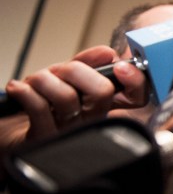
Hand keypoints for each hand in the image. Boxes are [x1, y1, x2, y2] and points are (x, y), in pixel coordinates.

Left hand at [2, 46, 146, 151]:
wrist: (15, 132)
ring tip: (34, 81)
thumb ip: (88, 64)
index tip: (119, 66)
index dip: (134, 81)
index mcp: (104, 106)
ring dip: (44, 79)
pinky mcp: (45, 139)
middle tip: (60, 72)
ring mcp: (71, 131)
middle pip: (103, 92)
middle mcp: (92, 120)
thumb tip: (107, 54)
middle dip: (76, 70)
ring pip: (67, 97)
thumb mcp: (67, 78)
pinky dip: (25, 91)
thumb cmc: (45, 104)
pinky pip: (39, 108)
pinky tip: (19, 88)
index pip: (136, 97)